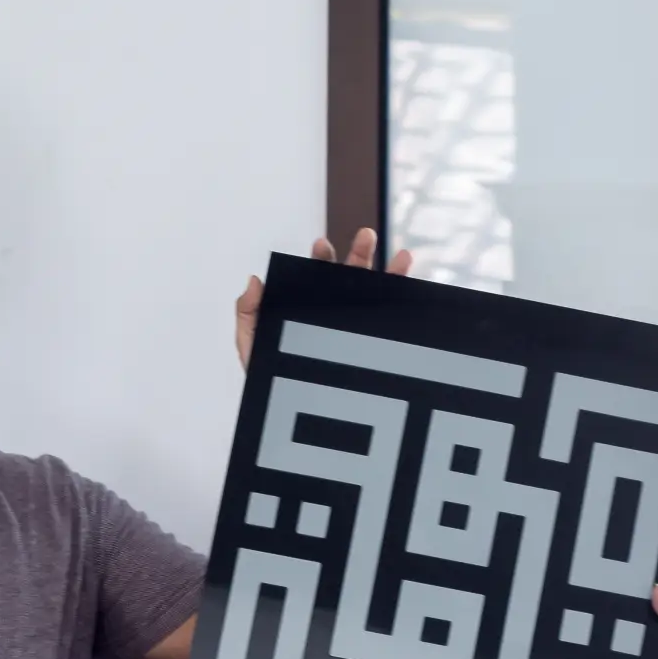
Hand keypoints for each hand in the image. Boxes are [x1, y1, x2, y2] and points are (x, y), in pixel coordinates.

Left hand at [235, 228, 415, 367]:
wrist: (298, 422)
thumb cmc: (273, 383)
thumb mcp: (253, 346)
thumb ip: (247, 313)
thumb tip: (254, 281)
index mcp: (307, 306)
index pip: (315, 276)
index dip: (320, 257)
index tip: (322, 246)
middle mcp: (334, 312)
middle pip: (349, 276)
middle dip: (359, 253)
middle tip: (365, 236)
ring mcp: (356, 327)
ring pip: (375, 293)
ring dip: (388, 271)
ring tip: (400, 256)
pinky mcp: (373, 345)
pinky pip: (390, 319)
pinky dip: (402, 298)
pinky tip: (410, 286)